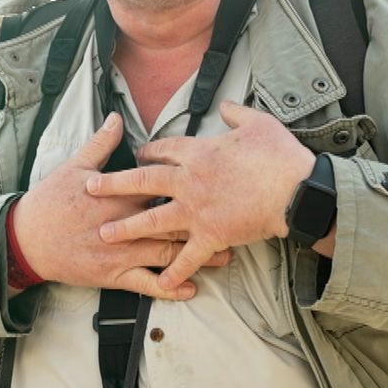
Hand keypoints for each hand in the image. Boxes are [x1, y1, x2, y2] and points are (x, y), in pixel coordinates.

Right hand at [11, 112, 230, 298]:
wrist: (26, 240)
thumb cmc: (50, 202)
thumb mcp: (73, 167)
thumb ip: (101, 144)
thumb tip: (116, 118)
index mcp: (119, 195)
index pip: (161, 187)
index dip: (190, 186)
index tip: (216, 182)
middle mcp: (125, 223)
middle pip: (173, 221)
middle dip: (205, 223)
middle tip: (233, 221)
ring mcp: (120, 252)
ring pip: (166, 254)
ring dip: (197, 256)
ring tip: (224, 255)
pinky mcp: (113, 276)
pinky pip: (147, 284)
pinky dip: (169, 287)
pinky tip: (189, 288)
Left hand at [84, 102, 314, 290]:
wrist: (297, 190)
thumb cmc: (279, 156)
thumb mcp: (258, 123)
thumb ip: (237, 113)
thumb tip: (227, 104)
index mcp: (198, 153)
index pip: (163, 150)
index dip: (147, 152)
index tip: (136, 155)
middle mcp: (189, 181)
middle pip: (142, 183)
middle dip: (114, 186)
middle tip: (91, 189)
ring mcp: (197, 211)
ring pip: (153, 221)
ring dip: (127, 229)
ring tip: (105, 234)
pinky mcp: (212, 236)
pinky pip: (187, 257)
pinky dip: (174, 271)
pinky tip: (161, 282)